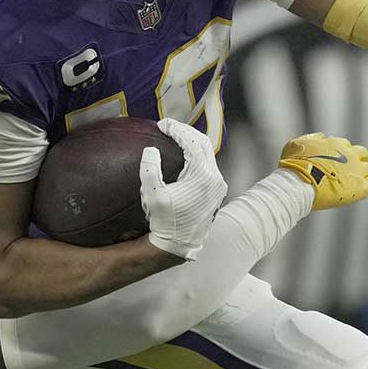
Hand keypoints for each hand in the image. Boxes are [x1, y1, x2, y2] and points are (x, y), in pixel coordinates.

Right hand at [139, 118, 227, 259]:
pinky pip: (207, 165)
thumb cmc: (165, 221)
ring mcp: (218, 186)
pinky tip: (183, 156)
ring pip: (207, 154)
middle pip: (203, 144)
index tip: (162, 124)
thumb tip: (151, 151)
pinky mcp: (215, 192)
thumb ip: (150, 170)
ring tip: (174, 138)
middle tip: (168, 127)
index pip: (192, 142)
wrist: (179, 244)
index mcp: (203, 176)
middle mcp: (215, 178)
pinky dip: (196, 155)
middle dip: (185, 132)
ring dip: (192, 143)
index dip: (177, 129)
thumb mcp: (152, 196)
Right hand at [276, 133, 367, 209]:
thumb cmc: (294, 164)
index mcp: (336, 144)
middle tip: (348, 169)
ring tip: (353, 182)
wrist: (299, 183)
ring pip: (367, 169)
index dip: (340, 152)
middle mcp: (349, 155)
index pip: (345, 144)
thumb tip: (323, 137)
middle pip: (361, 154)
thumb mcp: (298, 143)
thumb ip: (312, 138)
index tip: (334, 160)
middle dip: (357, 159)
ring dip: (363, 173)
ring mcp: (356, 171)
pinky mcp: (360, 188)